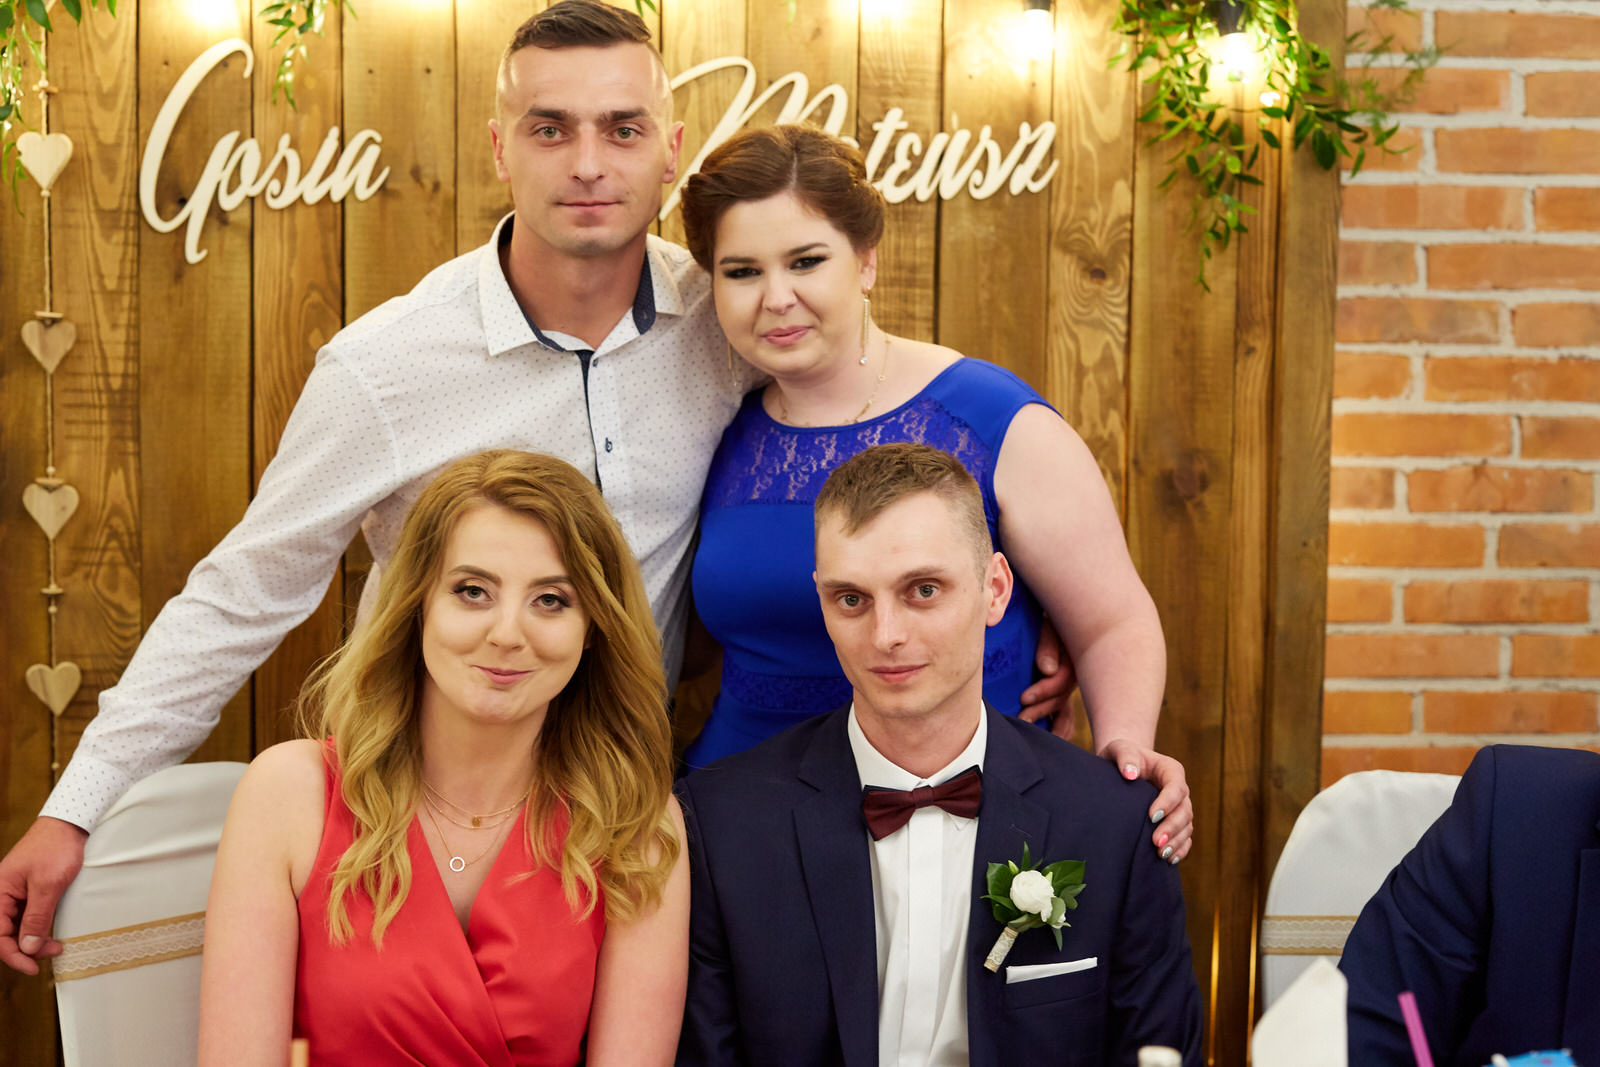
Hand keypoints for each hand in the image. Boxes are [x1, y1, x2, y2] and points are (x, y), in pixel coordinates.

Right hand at [0, 816, 87, 973]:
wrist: (69, 825)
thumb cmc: (55, 848)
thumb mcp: (48, 886)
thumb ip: (37, 918)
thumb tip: (27, 948)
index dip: (12, 955)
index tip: (31, 967)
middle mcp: (2, 896)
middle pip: (6, 934)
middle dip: (26, 949)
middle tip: (51, 954)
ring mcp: (14, 895)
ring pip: (18, 928)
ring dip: (34, 941)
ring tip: (56, 946)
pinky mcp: (27, 894)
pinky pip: (27, 918)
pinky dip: (37, 929)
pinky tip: (50, 936)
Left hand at [1017, 617, 1077, 737]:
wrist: (1064, 610)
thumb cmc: (1053, 614)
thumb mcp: (1052, 621)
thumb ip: (1048, 643)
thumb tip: (1047, 669)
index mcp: (1075, 656)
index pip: (1062, 680)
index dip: (1044, 690)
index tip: (1024, 697)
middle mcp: (1076, 672)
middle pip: (1062, 697)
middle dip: (1042, 709)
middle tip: (1022, 719)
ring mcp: (1070, 682)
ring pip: (1064, 708)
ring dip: (1050, 723)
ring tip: (1032, 732)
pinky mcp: (1062, 688)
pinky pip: (1066, 713)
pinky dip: (1060, 726)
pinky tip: (1052, 739)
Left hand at [1099, 739, 1191, 864]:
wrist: (1122, 768)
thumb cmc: (1122, 756)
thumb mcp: (1120, 749)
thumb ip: (1125, 757)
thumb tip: (1130, 774)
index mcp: (1171, 770)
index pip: (1176, 787)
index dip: (1167, 803)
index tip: (1151, 816)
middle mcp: (1179, 790)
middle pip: (1185, 810)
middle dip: (1172, 827)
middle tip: (1156, 842)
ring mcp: (1179, 808)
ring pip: (1186, 826)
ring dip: (1176, 842)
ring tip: (1160, 854)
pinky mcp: (1174, 822)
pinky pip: (1184, 838)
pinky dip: (1179, 849)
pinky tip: (1169, 860)